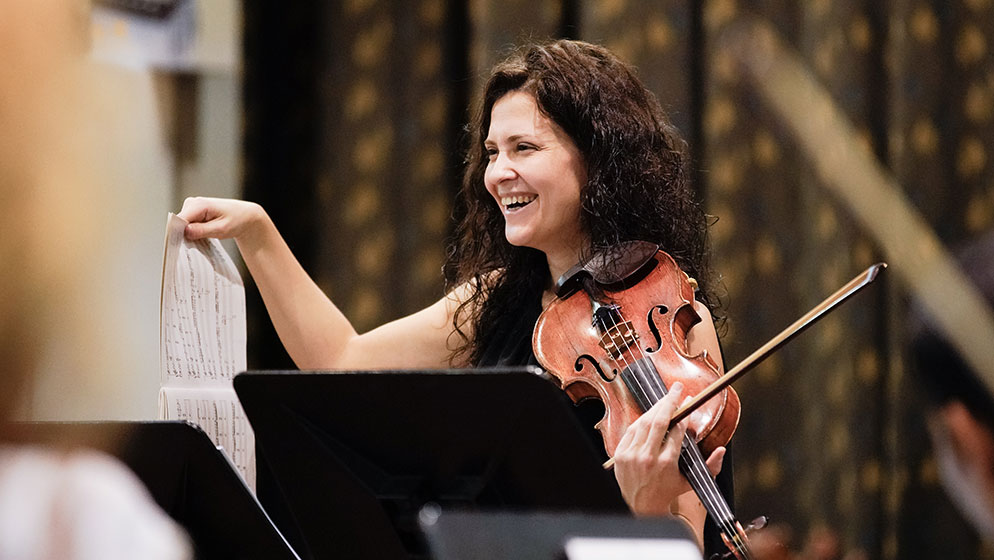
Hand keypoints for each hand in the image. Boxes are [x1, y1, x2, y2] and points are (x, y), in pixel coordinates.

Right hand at [176, 197, 266, 242]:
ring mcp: (192, 206)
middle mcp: (193, 202)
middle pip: (179, 223)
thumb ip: (202, 230)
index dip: (177, 234)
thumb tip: (185, 231)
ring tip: (205, 238)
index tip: (178, 246)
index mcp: (199, 204)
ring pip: (182, 225)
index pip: (179, 220)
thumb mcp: (221, 229)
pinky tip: (204, 235)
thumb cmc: (236, 220)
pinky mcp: (193, 211)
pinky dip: (193, 232)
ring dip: (190, 234)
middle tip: (198, 243)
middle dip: (185, 235)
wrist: (244, 215)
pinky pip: (187, 224)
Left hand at [613, 382, 725, 515]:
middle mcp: (648, 457)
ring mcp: (632, 455)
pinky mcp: (620, 454)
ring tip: (665, 398)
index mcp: (667, 463)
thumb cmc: (668, 492)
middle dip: (669, 401)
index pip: (676, 430)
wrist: (641, 506)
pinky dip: (641, 420)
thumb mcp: (692, 482)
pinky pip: (631, 430)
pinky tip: (650, 413)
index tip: (689, 403)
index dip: (684, 414)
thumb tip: (722, 449)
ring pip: (643, 422)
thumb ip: (710, 467)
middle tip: (677, 388)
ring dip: (655, 407)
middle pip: (659, 421)